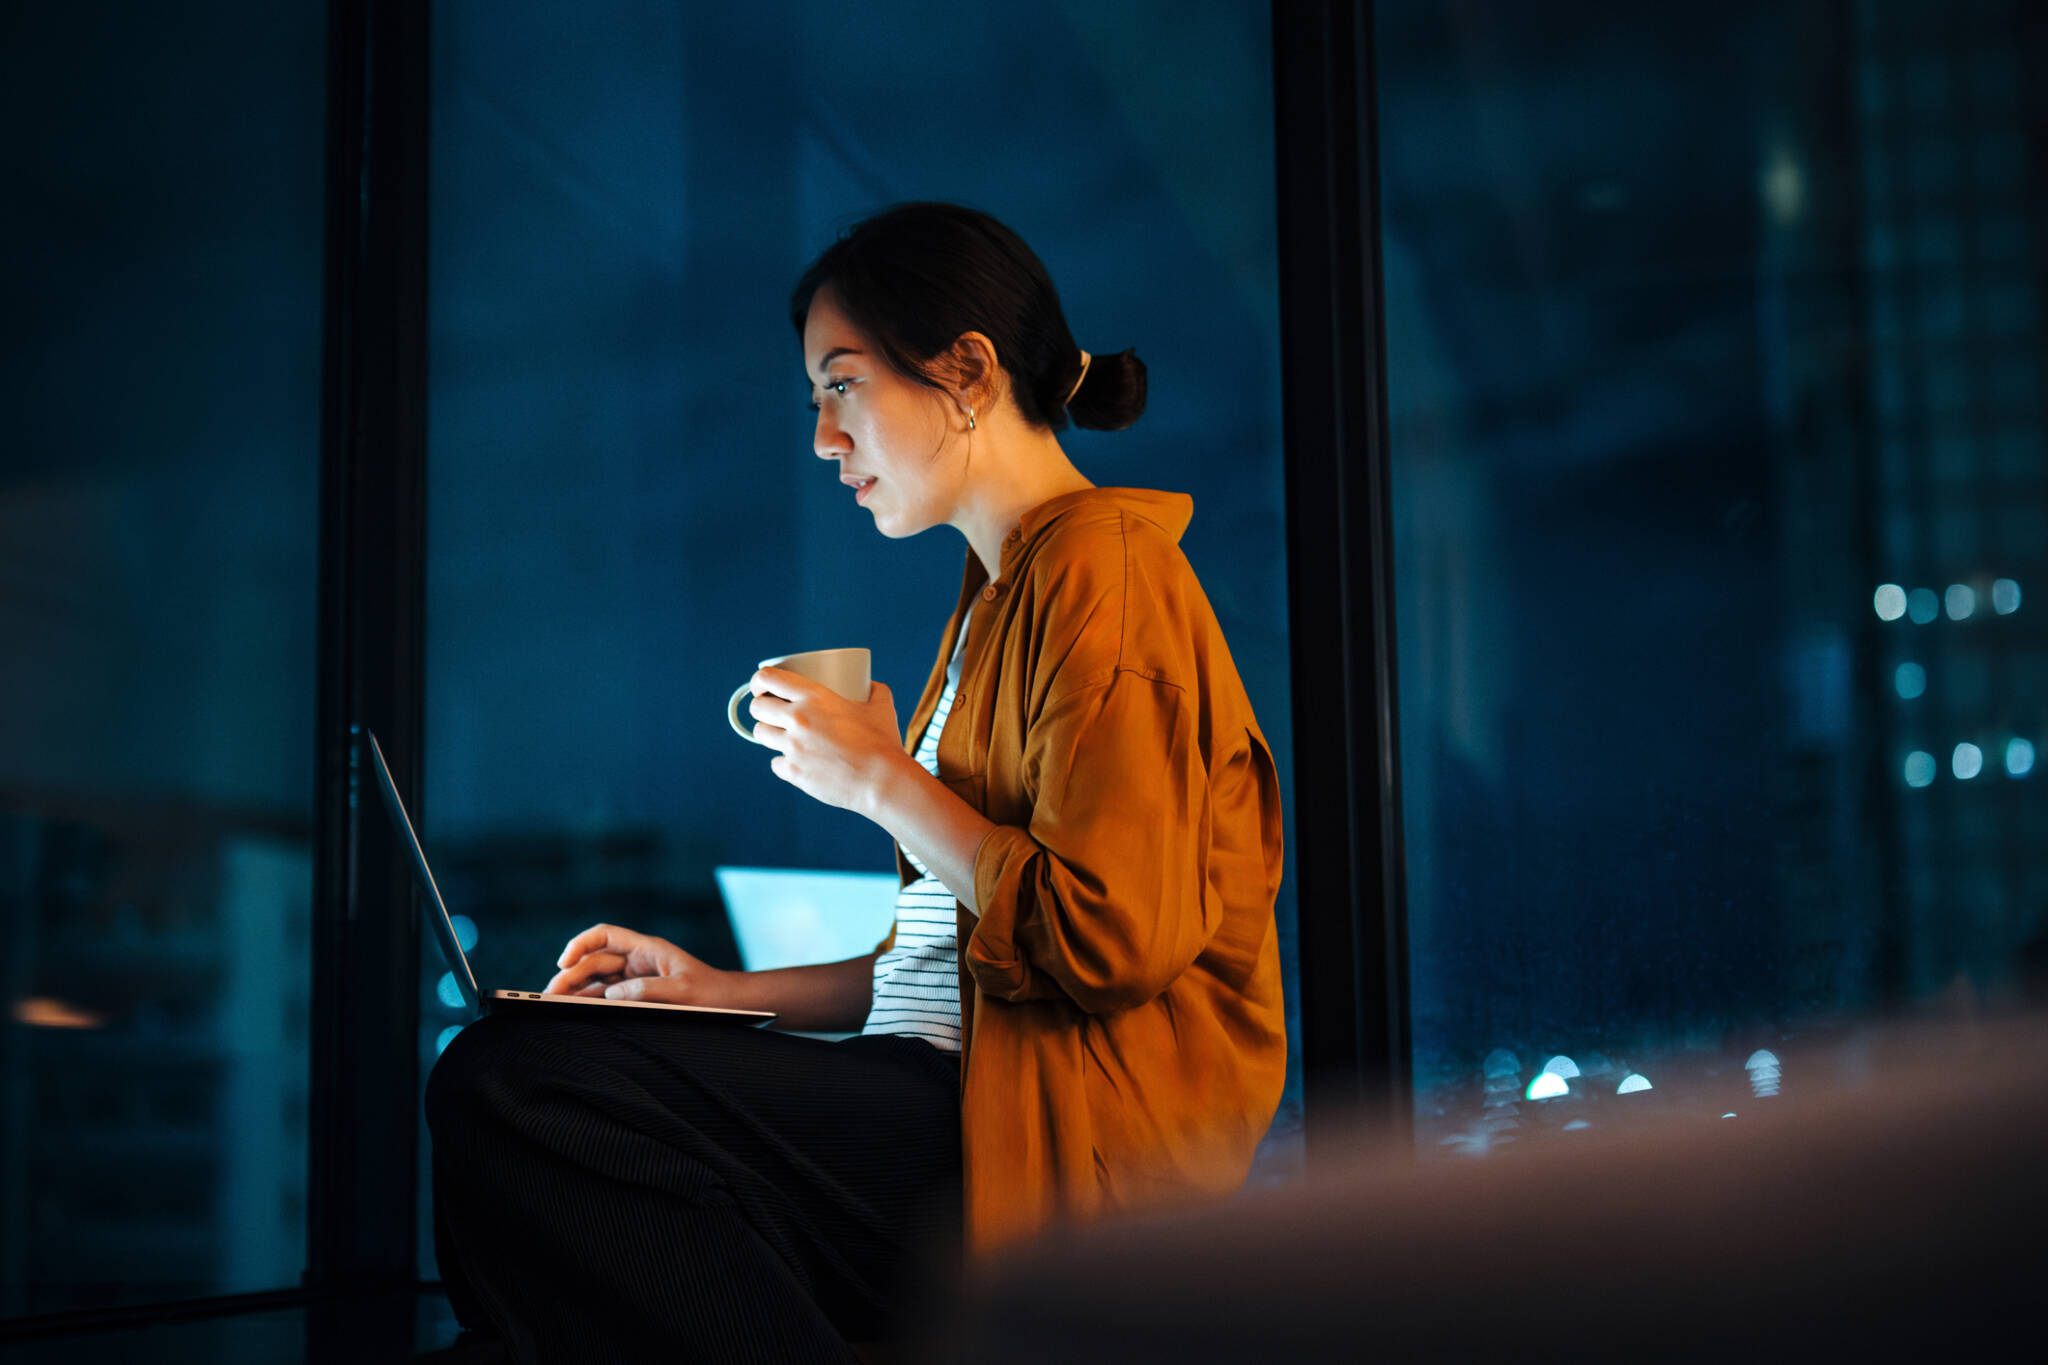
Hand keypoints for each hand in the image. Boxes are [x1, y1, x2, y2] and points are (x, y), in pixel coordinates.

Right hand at [543, 923, 735, 1005]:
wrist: (728, 1004)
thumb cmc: (710, 993)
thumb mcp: (682, 991)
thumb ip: (647, 991)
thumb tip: (611, 995)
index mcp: (646, 949)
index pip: (605, 935)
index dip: (581, 944)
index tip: (564, 961)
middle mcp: (636, 960)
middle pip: (594, 961)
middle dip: (570, 974)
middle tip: (549, 994)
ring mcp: (634, 978)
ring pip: (595, 980)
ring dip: (574, 990)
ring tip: (551, 1004)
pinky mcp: (635, 996)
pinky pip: (605, 996)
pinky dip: (587, 1002)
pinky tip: (571, 1011)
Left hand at [745, 668, 911, 815]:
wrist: (882, 780)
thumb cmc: (883, 743)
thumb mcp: (882, 707)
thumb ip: (875, 690)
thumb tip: (871, 685)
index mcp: (814, 697)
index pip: (768, 678)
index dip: (759, 680)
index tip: (762, 686)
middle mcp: (798, 719)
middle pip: (757, 707)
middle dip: (761, 707)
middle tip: (771, 711)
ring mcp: (793, 747)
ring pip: (760, 733)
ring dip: (768, 733)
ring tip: (781, 735)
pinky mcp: (794, 772)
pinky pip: (775, 763)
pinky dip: (783, 762)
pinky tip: (795, 762)